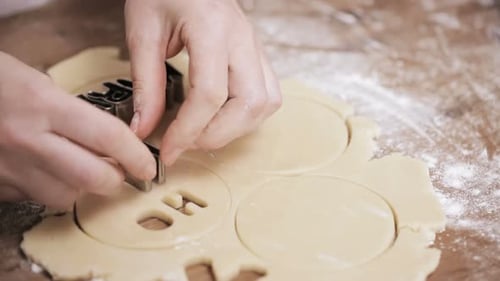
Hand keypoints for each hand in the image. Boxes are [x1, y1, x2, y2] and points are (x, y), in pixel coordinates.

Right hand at [0, 52, 155, 209]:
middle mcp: (27, 139)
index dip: (135, 155)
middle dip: (115, 179)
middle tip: (121, 171)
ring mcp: (9, 166)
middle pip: (93, 178)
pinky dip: (49, 189)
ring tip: (79, 168)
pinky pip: (35, 198)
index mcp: (42, 105)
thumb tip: (105, 138)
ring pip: (66, 196)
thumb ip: (71, 110)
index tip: (147, 164)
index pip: (107, 137)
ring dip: (81, 187)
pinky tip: (46, 171)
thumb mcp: (35, 80)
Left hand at [125, 0, 281, 164]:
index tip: (167, 150)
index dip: (188, 131)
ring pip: (266, 103)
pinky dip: (249, 115)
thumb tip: (143, 129)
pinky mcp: (258, 53)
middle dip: (216, 134)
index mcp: (212, 29)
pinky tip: (223, 116)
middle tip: (185, 143)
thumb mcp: (143, 33)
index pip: (209, 94)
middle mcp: (243, 39)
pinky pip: (269, 94)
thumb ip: (145, 84)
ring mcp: (256, 46)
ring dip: (236, 128)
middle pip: (249, 104)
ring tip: (203, 131)